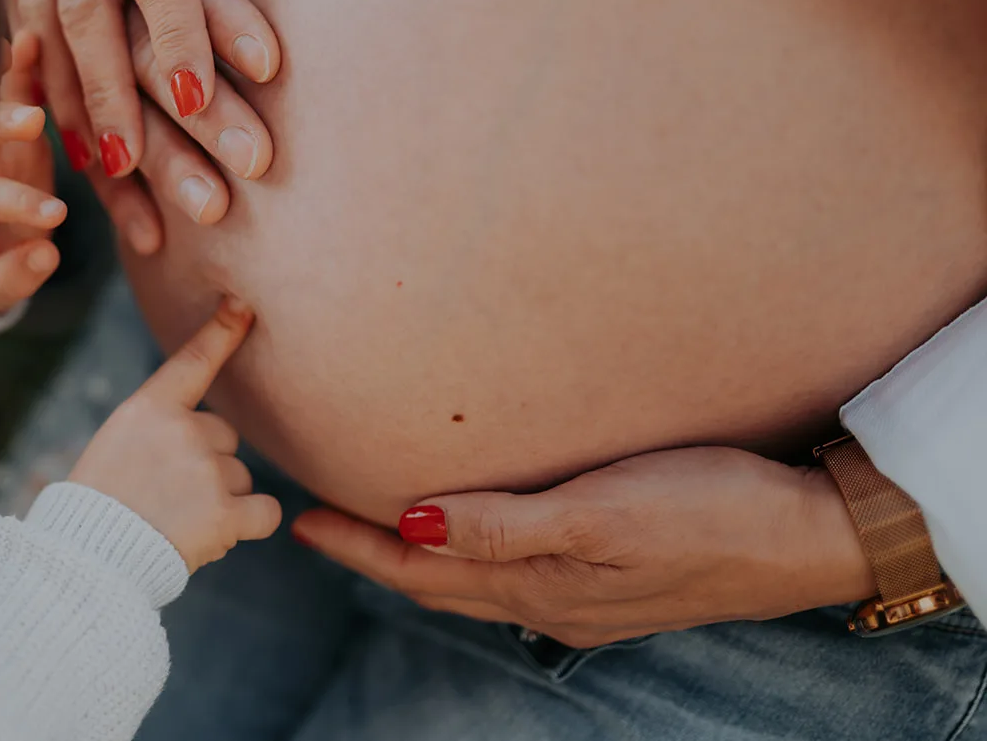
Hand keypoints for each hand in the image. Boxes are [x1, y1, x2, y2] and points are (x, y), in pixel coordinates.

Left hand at [0, 33, 64, 313]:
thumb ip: (15, 274)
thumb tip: (47, 252)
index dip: (17, 206)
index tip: (57, 216)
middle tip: (33, 120)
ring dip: (6, 72)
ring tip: (27, 41)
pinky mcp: (1, 119)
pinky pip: (5, 84)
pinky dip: (17, 59)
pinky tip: (33, 31)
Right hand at [71, 298, 281, 570]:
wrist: (87, 559)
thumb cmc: (99, 504)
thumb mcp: (118, 444)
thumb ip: (162, 428)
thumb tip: (217, 435)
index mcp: (149, 408)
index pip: (192, 360)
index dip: (221, 331)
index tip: (243, 306)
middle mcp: (183, 431)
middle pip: (224, 438)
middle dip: (207, 464)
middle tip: (165, 495)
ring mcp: (206, 471)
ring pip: (240, 477)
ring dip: (220, 499)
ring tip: (175, 520)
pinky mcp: (225, 513)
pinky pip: (265, 511)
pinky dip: (250, 524)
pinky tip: (215, 535)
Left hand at [290, 447, 877, 646]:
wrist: (812, 536)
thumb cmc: (712, 510)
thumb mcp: (604, 513)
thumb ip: (505, 524)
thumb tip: (410, 526)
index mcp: (542, 588)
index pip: (420, 572)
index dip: (355, 548)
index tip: (300, 521)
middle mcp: (553, 602)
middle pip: (437, 583)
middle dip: (372, 554)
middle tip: (318, 520)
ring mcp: (584, 596)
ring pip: (473, 580)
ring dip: (418, 555)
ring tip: (377, 522)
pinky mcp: (614, 577)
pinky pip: (514, 570)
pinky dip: (471, 550)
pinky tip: (472, 526)